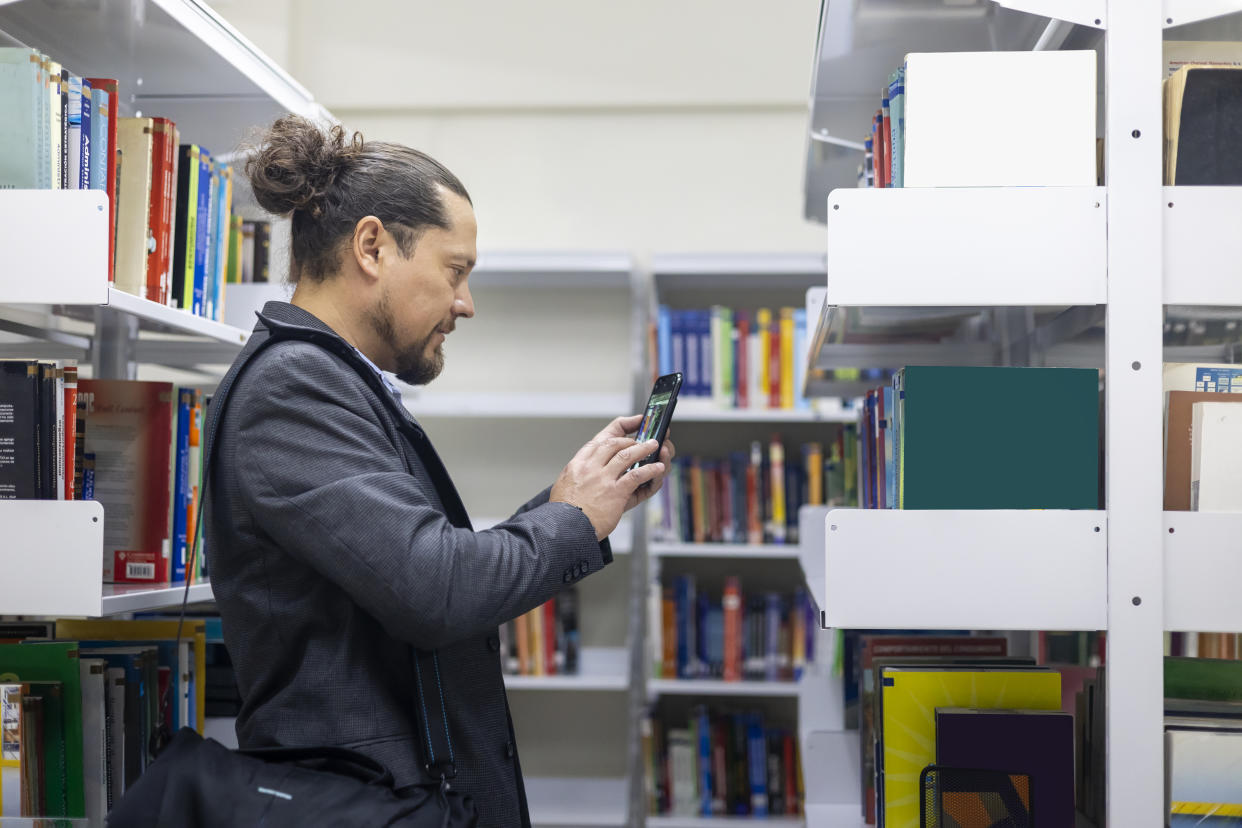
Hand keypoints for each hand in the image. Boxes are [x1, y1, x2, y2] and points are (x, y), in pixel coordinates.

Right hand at [550, 415, 665, 539]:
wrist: (564, 529)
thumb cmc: (565, 511)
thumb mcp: (566, 483)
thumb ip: (582, 472)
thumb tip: (596, 466)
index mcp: (578, 463)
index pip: (601, 438)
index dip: (620, 428)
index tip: (632, 424)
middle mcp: (590, 466)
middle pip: (616, 443)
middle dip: (633, 440)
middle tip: (645, 440)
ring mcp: (603, 478)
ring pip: (628, 454)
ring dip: (645, 448)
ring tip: (656, 446)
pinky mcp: (615, 492)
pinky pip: (637, 475)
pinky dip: (650, 470)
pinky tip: (658, 468)